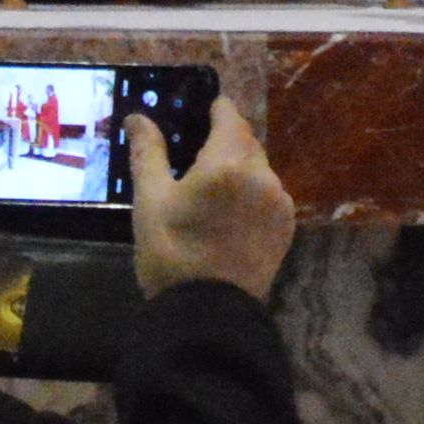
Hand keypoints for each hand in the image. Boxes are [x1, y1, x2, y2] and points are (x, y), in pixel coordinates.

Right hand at [130, 96, 298, 304]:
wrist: (207, 314)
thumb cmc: (171, 253)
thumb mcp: (150, 201)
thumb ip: (148, 153)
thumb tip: (138, 117)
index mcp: (228, 164)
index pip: (231, 117)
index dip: (217, 109)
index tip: (204, 109)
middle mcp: (263, 176)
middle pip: (247, 142)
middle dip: (226, 139)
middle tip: (199, 148)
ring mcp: (279, 203)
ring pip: (260, 169)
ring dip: (240, 167)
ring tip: (212, 185)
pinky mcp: (286, 228)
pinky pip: (269, 195)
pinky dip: (251, 192)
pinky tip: (230, 210)